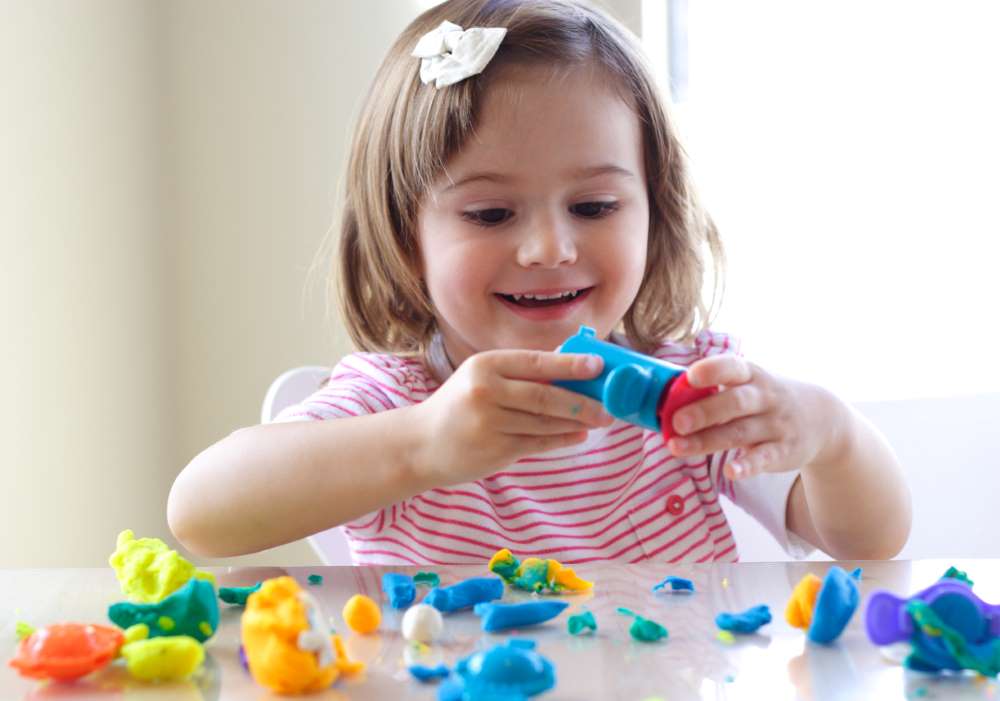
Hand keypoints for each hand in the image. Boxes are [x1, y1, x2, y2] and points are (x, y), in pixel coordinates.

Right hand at [410, 350, 614, 486]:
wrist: (421, 444)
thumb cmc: (459, 406)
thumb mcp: (481, 378)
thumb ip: (520, 373)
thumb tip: (571, 364)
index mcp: (485, 365)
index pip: (536, 362)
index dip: (571, 365)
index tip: (598, 366)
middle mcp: (485, 392)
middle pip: (545, 395)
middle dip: (582, 401)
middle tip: (608, 406)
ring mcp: (489, 423)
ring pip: (545, 422)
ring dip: (576, 422)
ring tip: (599, 420)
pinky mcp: (494, 450)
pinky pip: (537, 443)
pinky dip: (561, 439)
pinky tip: (577, 435)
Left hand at [666, 354, 842, 479]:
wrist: (822, 418)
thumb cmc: (767, 399)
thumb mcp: (749, 384)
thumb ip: (715, 388)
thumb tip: (666, 397)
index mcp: (751, 375)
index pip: (733, 367)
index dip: (713, 370)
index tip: (691, 376)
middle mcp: (766, 397)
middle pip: (735, 402)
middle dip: (705, 411)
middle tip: (677, 422)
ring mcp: (776, 425)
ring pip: (740, 432)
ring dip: (707, 440)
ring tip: (677, 447)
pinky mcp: (784, 451)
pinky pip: (764, 458)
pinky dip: (748, 466)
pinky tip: (730, 471)